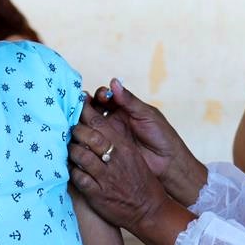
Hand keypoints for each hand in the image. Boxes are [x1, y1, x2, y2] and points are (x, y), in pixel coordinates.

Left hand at [68, 100, 172, 231]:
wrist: (151, 210)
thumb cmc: (141, 181)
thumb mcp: (133, 156)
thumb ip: (116, 140)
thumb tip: (97, 124)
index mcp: (124, 146)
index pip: (99, 122)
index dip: (84, 112)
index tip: (75, 106)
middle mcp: (115, 159)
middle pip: (88, 135)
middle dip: (74, 130)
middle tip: (66, 128)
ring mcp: (106, 177)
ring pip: (80, 155)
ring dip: (70, 150)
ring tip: (66, 148)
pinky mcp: (98, 194)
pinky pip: (78, 178)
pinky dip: (71, 171)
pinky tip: (69, 169)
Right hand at [87, 79, 206, 205]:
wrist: (167, 163)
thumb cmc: (161, 136)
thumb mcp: (146, 115)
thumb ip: (129, 100)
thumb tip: (113, 82)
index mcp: (124, 108)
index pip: (105, 97)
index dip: (100, 95)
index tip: (101, 97)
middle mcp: (113, 120)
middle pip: (92, 109)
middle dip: (85, 105)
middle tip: (81, 106)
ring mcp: (108, 136)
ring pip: (89, 125)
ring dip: (81, 121)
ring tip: (76, 120)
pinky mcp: (105, 151)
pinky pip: (90, 142)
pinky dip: (83, 138)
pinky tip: (78, 136)